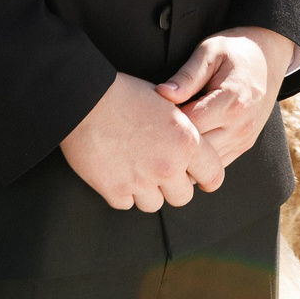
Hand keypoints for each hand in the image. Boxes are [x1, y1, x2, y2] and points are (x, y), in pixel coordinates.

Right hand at [61, 74, 225, 211]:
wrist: (85, 98)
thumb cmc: (125, 94)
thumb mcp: (167, 105)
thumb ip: (183, 132)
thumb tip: (191, 151)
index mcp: (187, 142)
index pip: (214, 176)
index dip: (206, 179)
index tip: (198, 179)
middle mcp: (168, 166)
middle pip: (183, 197)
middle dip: (172, 187)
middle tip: (159, 171)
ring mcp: (141, 181)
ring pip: (154, 204)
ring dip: (146, 192)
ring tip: (135, 169)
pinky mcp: (114, 190)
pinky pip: (125, 203)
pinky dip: (121, 192)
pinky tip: (115, 171)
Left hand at [158, 26, 295, 168]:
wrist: (268, 57)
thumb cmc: (234, 51)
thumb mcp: (209, 52)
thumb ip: (186, 76)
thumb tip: (162, 94)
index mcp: (231, 101)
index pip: (189, 125)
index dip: (166, 120)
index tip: (154, 111)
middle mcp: (241, 126)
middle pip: (196, 150)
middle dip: (173, 141)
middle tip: (155, 127)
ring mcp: (244, 139)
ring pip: (205, 164)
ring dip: (185, 153)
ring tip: (170, 135)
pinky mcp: (244, 145)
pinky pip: (216, 164)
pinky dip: (199, 159)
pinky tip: (187, 142)